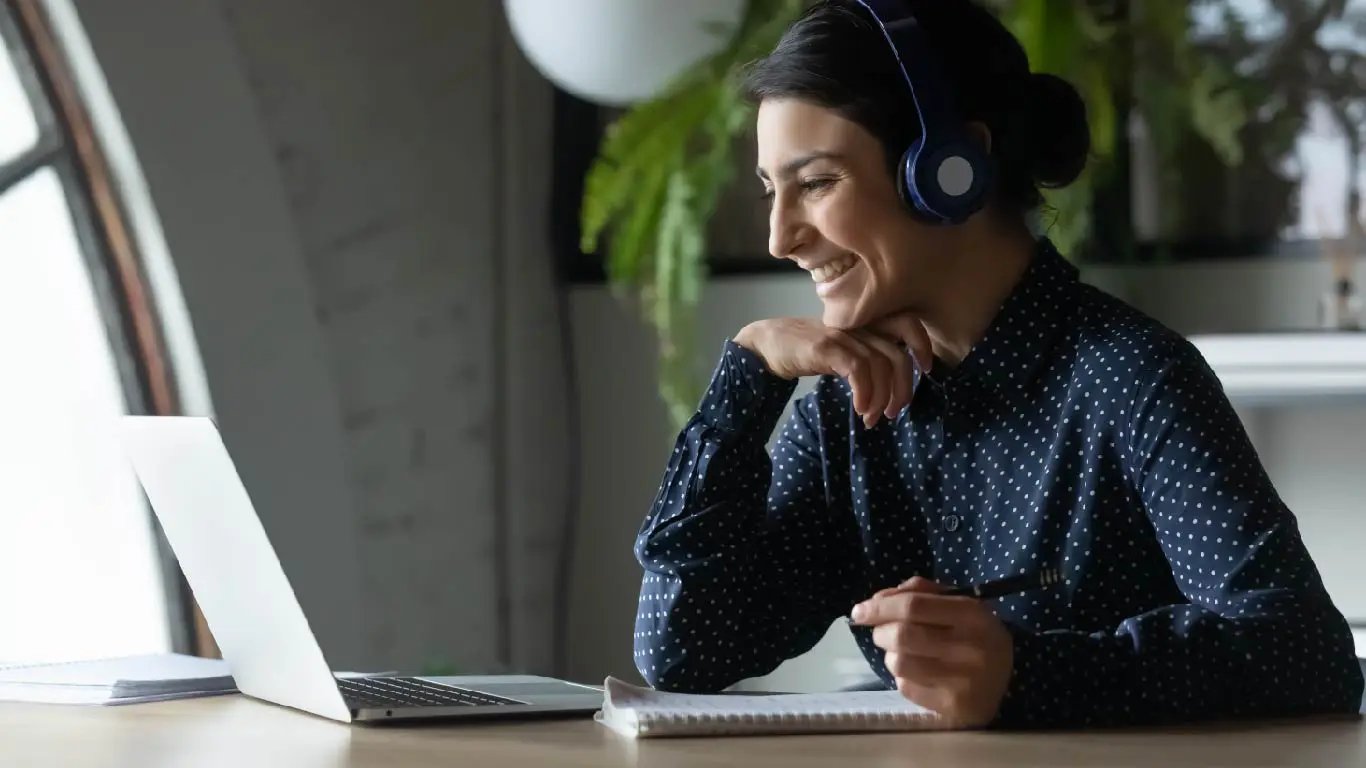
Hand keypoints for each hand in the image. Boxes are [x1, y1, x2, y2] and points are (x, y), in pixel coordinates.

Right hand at [732, 314, 931, 427]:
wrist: (766, 344)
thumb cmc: (806, 351)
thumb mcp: (842, 350)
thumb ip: (866, 357)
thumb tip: (890, 386)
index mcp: (865, 323)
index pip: (907, 323)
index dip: (922, 345)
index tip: (924, 371)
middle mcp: (857, 326)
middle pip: (898, 355)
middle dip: (902, 389)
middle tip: (894, 411)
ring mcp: (841, 335)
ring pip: (880, 366)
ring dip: (881, 399)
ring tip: (871, 418)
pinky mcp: (825, 347)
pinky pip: (858, 370)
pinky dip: (865, 393)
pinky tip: (859, 408)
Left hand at [850, 577, 1013, 727]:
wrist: (1007, 680)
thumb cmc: (973, 634)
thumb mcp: (957, 603)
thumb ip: (918, 592)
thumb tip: (876, 601)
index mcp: (973, 614)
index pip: (912, 606)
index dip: (879, 607)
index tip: (858, 611)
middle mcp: (970, 647)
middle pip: (901, 635)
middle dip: (880, 632)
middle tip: (882, 633)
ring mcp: (963, 681)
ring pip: (899, 663)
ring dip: (890, 656)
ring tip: (903, 653)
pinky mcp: (953, 707)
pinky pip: (906, 687)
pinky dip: (903, 678)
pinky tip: (919, 674)